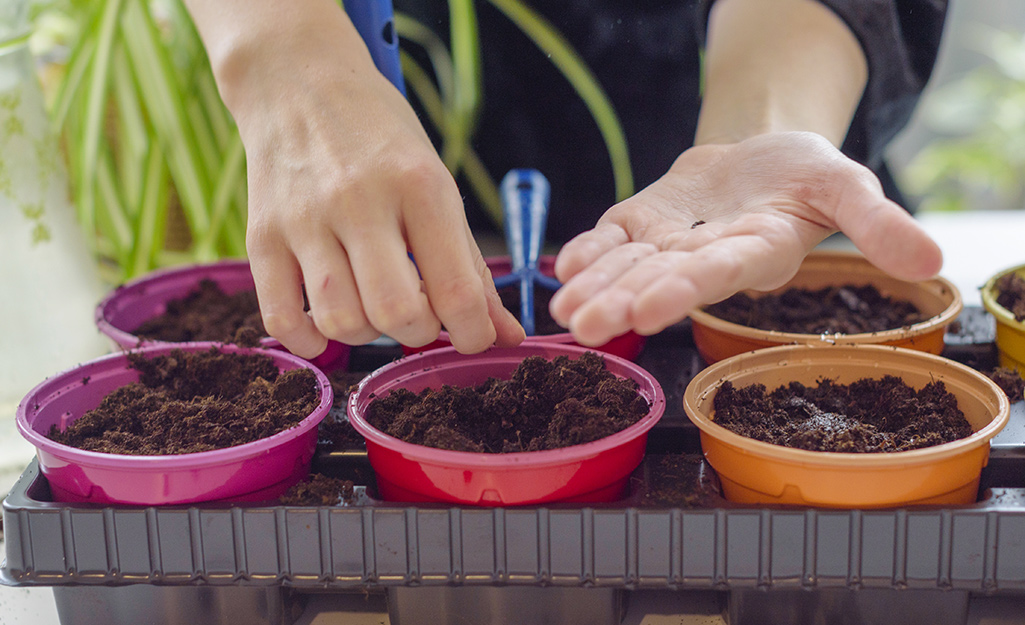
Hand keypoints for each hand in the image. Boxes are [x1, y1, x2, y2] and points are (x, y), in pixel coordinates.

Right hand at [190, 0, 523, 357]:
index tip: (472, 334)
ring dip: (367, 334)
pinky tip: (326, 323)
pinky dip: (311, 340)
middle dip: (419, 332)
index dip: (474, 333)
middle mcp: (360, 201)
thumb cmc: (380, 140)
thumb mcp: (438, 187)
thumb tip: (508, 335)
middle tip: (419, 313)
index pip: (456, 290)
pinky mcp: (261, 235)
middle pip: (397, 314)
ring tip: (371, 306)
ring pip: (342, 320)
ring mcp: (304, 219)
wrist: (298, 83)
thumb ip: (472, 267)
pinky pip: (282, 320)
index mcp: (419, 186)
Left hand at [549, 132, 942, 345]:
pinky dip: (587, 251)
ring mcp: (666, 244)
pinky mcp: (640, 222)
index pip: (716, 275)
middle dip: (622, 302)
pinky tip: (563, 266)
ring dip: (593, 288)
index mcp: (752, 253)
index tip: (649, 310)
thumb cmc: (808, 176)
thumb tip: (932, 262)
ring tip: (562, 310)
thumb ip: (877, 223)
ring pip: (625, 268)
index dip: (682, 291)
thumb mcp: (848, 186)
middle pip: (658, 281)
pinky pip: (609, 240)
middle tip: (586, 325)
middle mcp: (702, 258)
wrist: (762, 157)